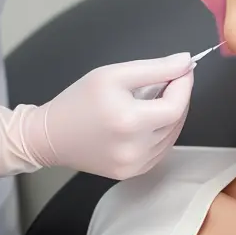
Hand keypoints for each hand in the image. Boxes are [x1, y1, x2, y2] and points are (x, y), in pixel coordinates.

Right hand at [24, 53, 193, 179]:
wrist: (49, 136)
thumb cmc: (79, 100)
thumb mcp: (115, 74)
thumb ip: (156, 68)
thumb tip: (186, 61)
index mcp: (130, 122)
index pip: (176, 106)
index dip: (185, 85)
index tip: (185, 69)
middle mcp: (135, 149)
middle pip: (176, 120)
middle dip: (179, 96)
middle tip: (170, 79)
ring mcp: (134, 166)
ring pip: (172, 135)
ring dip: (172, 114)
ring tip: (157, 97)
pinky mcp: (131, 173)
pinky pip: (161, 149)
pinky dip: (163, 131)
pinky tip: (150, 118)